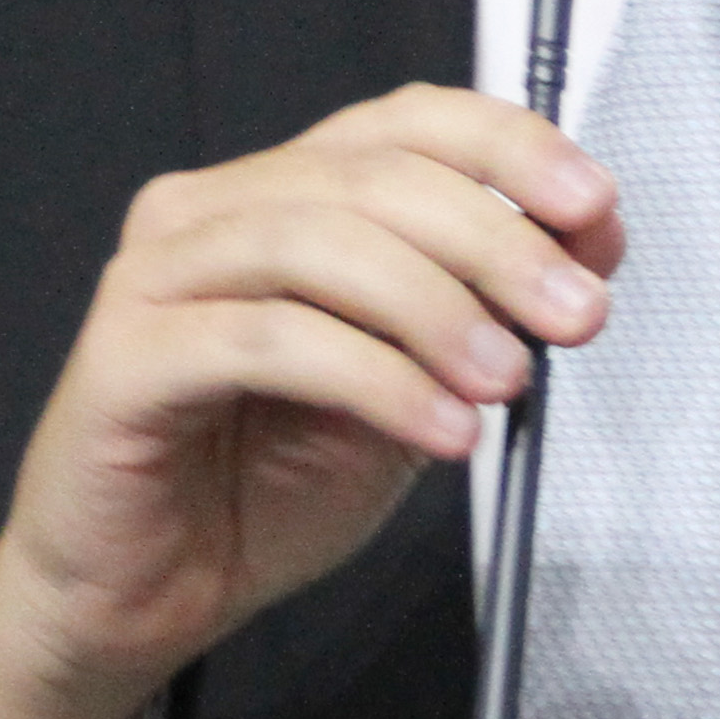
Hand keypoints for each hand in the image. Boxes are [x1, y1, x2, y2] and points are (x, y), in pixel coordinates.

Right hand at [0, 85, 619, 718]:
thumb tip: (584, 251)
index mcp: (282, 194)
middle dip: (494, 241)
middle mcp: (212, 210)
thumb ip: (476, 315)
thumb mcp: (409, 387)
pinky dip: (375, 378)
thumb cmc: (261, 485)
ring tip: (506, 380)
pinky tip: (441, 429)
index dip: (508, 150)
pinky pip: (269, 340)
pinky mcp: (126, 355)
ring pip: (318, 243)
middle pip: (371, 177)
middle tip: (574, 314)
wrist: (146, 595)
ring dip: (437, 307)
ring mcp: (158, 275)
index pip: (403, 123)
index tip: (593, 209)